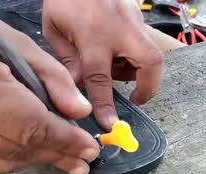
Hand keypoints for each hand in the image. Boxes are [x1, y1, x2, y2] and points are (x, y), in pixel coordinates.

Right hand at [0, 1, 99, 173]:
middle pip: (17, 150)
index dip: (65, 141)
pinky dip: (8, 158)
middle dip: (56, 155)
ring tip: (61, 158)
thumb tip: (80, 112)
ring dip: (35, 160)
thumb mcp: (16, 44)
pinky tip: (28, 152)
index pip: (31, 127)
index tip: (89, 149)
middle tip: (82, 160)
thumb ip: (53, 79)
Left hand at [42, 0, 163, 128]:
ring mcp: (133, 21)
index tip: (110, 124)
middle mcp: (121, 30)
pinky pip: (142, 43)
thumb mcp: (55, 28)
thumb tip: (78, 86)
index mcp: (94, 36)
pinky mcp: (138, 17)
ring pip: (149, 54)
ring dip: (135, 69)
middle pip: (150, 63)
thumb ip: (68, 59)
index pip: (100, 78)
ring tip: (112, 67)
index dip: (105, 105)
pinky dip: (132, 54)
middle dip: (150, 86)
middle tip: (138, 98)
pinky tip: (115, 51)